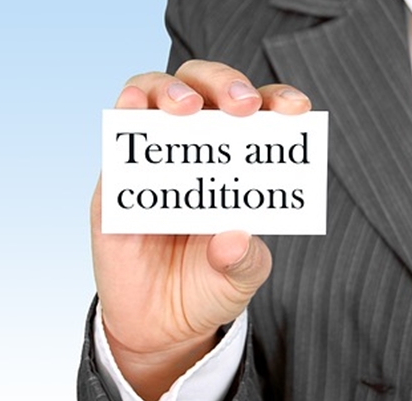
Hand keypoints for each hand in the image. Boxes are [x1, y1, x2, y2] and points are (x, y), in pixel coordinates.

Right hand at [90, 60, 310, 399]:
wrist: (162, 326)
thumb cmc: (210, 286)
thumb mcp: (242, 277)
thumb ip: (245, 259)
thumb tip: (234, 236)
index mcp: (238, 161)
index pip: (260, 112)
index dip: (277, 101)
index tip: (296, 109)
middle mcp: (196, 149)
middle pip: (206, 87)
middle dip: (225, 84)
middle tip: (242, 106)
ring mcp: (153, 159)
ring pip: (154, 95)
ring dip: (170, 90)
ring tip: (186, 108)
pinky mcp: (114, 181)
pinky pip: (116, 139)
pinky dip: (126, 115)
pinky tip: (134, 110)